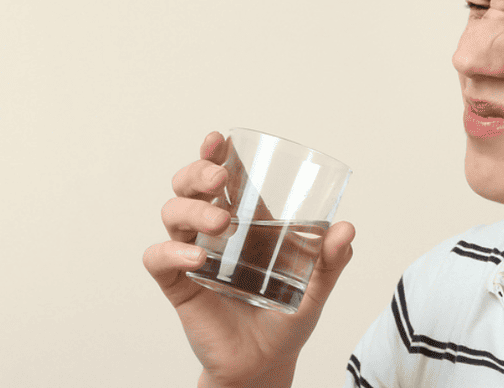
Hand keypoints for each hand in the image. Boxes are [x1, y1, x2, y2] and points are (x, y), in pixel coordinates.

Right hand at [142, 132, 355, 387]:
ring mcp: (194, 256)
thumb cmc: (289, 320)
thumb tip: (345, 228)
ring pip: (172, 213)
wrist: (267, 365)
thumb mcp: (317, 288)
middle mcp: (217, 233)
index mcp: (249, 223)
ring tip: (222, 222)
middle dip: (198, 171)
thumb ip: (332, 260)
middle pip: (190, 186)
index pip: (226, 177)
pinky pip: (158, 259)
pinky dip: (172, 252)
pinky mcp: (179, 286)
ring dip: (193, 209)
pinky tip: (198, 258)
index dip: (216, 153)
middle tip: (219, 176)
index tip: (219, 138)